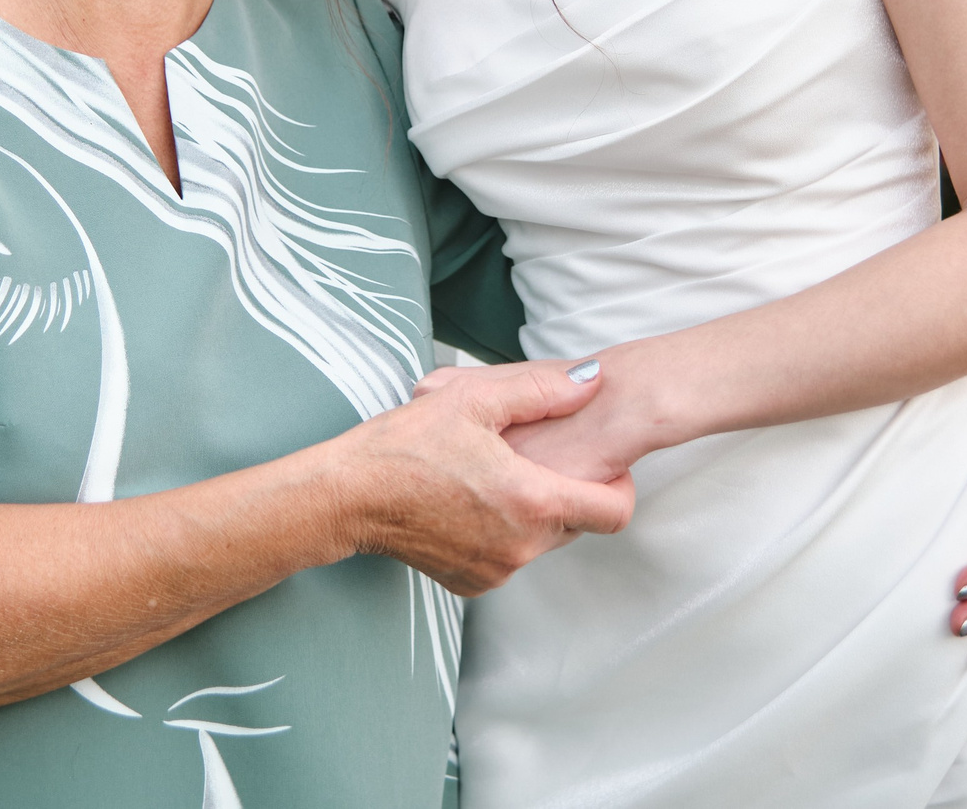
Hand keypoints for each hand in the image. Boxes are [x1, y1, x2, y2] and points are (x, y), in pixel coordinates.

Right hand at [334, 360, 634, 595]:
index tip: (601, 464)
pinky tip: (471, 500)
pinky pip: (509, 556)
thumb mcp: (473, 400)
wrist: (347, 497)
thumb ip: (542, 391)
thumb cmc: (404, 445)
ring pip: (543, 541)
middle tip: (536, 456)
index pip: (615, 512)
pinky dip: (503, 532)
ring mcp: (496, 571)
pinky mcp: (471, 584)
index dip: (619, 485)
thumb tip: (591, 381)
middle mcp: (522, 548)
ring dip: (533, 511)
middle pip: (580, 524)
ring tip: (495, 474)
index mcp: (533, 503)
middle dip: (571, 491)